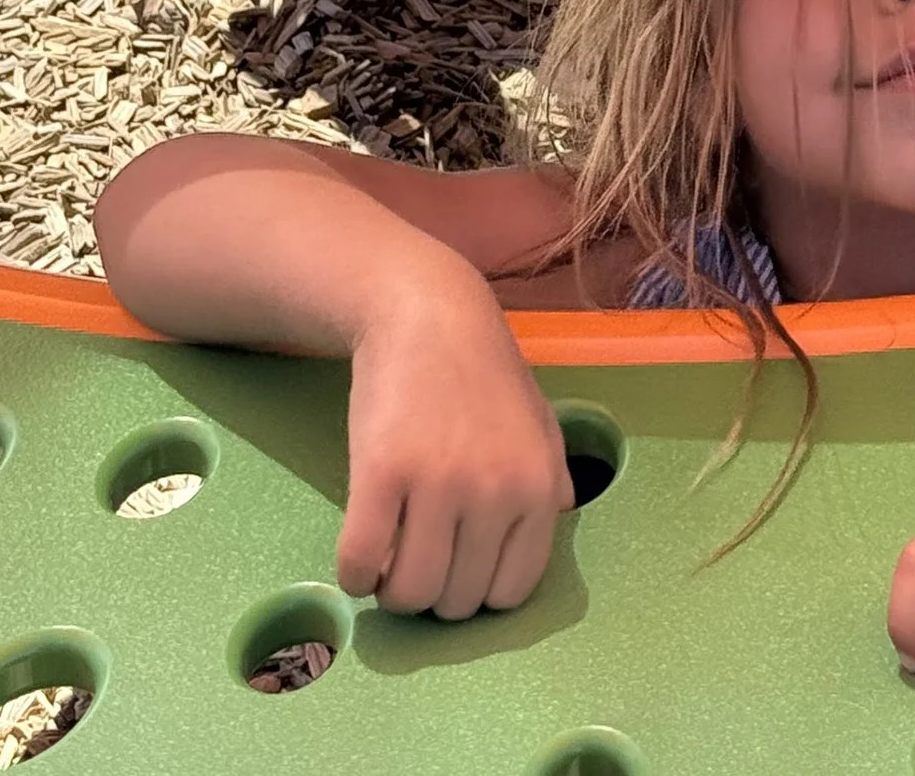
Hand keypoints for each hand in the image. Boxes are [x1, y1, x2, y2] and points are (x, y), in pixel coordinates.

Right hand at [336, 284, 573, 620]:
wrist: (427, 313)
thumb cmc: (483, 371)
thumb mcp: (539, 420)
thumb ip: (553, 476)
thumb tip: (560, 515)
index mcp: (539, 490)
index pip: (510, 592)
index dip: (478, 591)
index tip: (457, 570)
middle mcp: (495, 493)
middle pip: (456, 601)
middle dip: (433, 592)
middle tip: (417, 556)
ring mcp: (437, 483)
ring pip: (409, 593)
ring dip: (391, 591)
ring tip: (388, 558)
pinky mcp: (380, 472)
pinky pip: (359, 563)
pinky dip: (353, 576)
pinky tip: (358, 556)